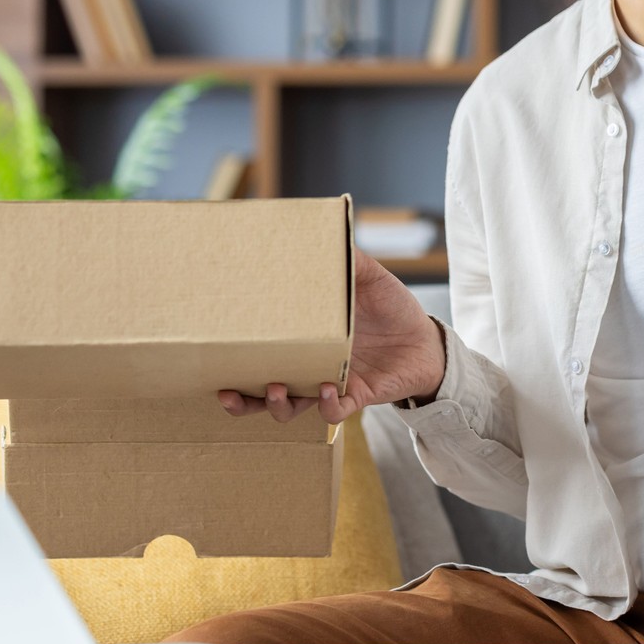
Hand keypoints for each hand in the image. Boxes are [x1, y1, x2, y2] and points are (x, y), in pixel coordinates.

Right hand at [217, 248, 447, 424]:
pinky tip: (329, 389)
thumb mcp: (370, 279)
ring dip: (279, 405)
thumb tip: (327, 232)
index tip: (216, 361)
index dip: (235, 364)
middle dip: (244, 401)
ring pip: (294, 409)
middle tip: (229, 392)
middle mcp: (312, 368)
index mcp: (306, 341)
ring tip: (276, 388)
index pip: (261, 357)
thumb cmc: (393, 308)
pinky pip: (336, 412)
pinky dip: (328, 406)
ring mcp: (333, 385)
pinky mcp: (358, 397)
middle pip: (264, 395)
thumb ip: (349, 261)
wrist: (427, 340)